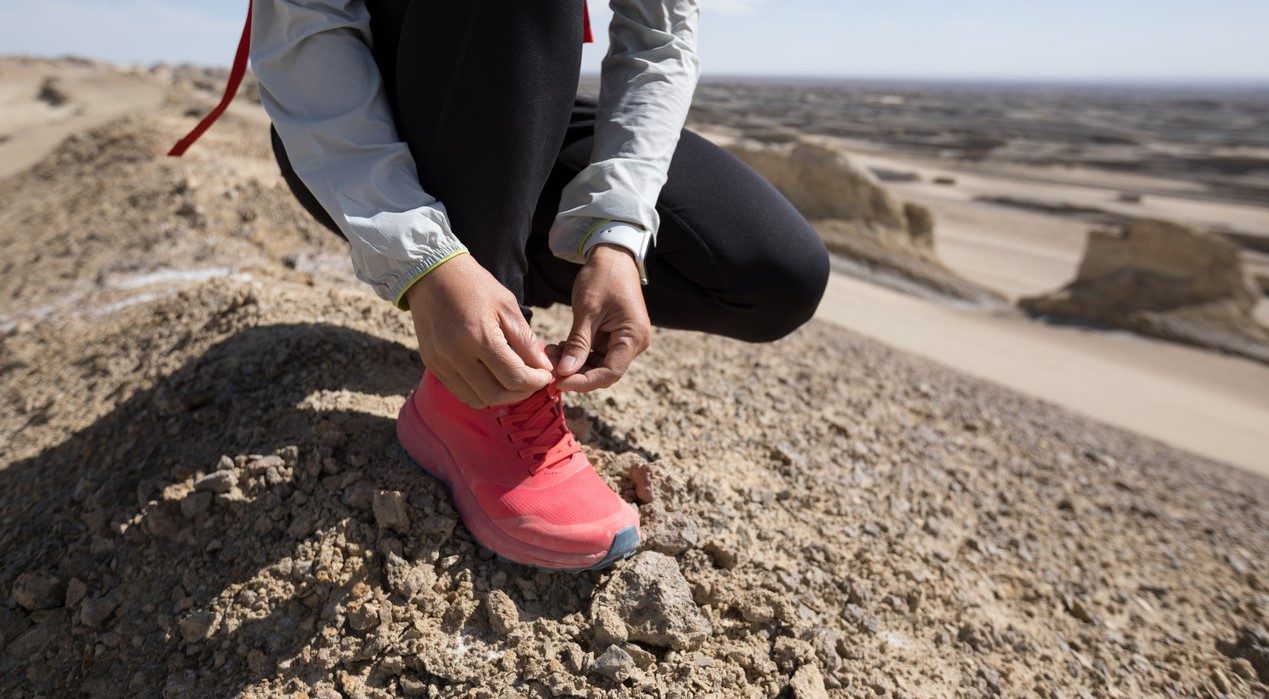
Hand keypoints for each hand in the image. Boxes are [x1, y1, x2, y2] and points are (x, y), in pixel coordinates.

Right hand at [406, 254, 553, 407]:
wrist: (433, 274)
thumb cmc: (475, 285)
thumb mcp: (507, 306)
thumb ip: (526, 341)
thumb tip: (544, 368)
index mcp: (479, 337)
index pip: (514, 377)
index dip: (536, 382)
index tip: (545, 375)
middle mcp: (456, 355)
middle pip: (495, 395)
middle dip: (520, 393)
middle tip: (533, 382)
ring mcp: (441, 362)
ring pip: (476, 399)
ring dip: (500, 397)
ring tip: (514, 382)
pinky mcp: (432, 364)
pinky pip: (460, 392)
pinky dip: (480, 392)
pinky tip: (492, 379)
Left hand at [550, 244, 651, 391]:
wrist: (612, 256)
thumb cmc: (603, 277)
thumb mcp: (588, 310)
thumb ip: (578, 343)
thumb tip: (565, 372)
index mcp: (633, 337)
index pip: (610, 373)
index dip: (584, 382)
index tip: (558, 381)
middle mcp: (634, 343)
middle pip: (604, 371)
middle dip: (576, 372)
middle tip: (549, 365)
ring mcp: (624, 340)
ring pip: (597, 364)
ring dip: (574, 362)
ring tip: (551, 352)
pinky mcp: (614, 336)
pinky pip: (596, 353)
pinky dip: (578, 352)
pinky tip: (561, 346)